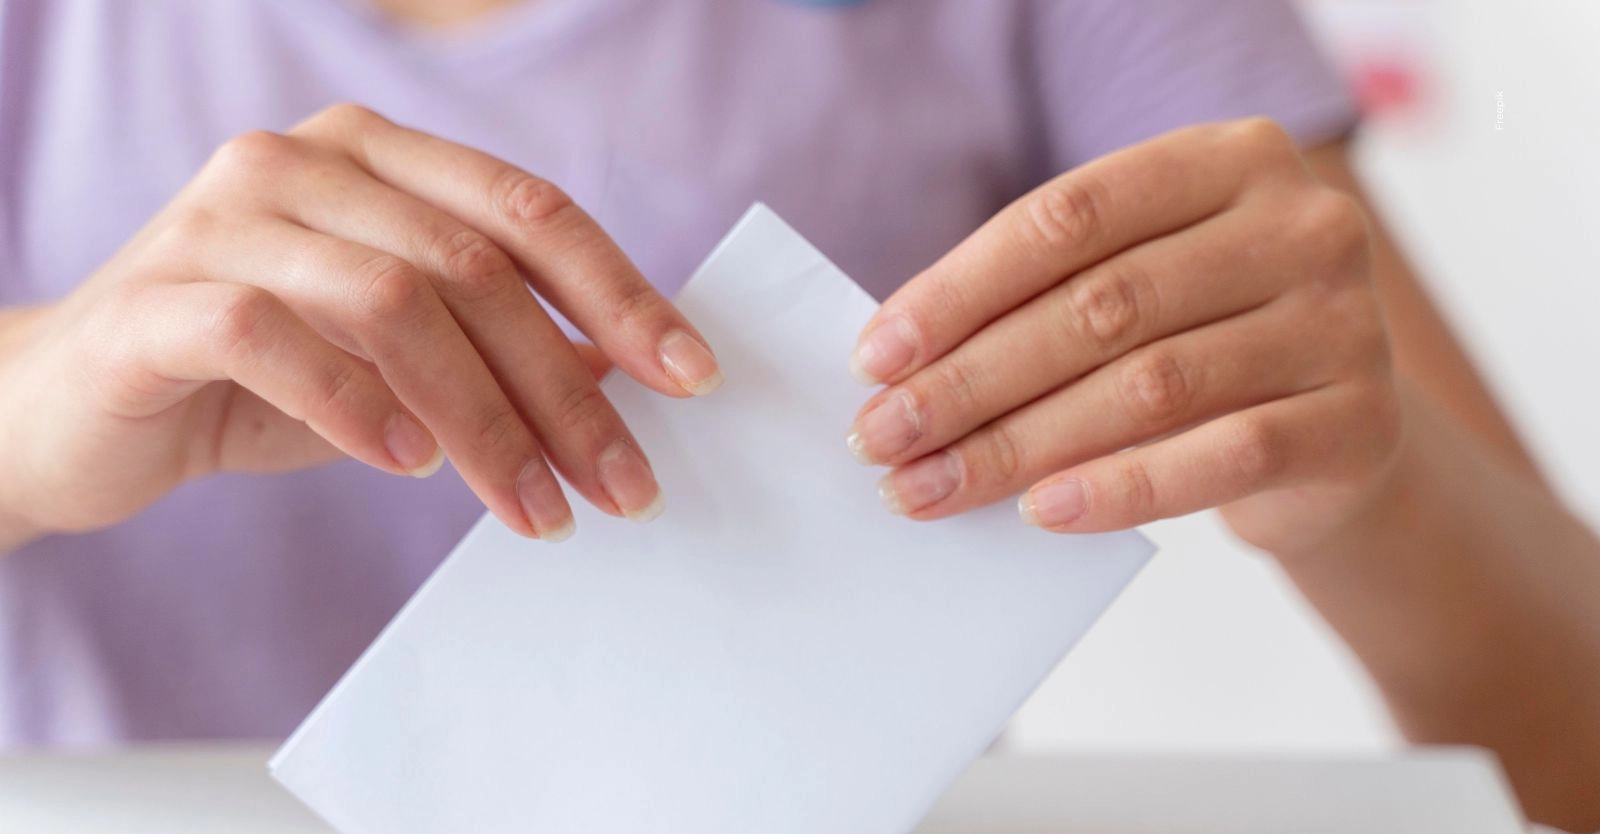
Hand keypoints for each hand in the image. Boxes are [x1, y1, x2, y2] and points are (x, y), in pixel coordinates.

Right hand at [0, 104, 720, 547]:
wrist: (71, 407)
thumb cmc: (253, 375)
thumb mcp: (394, 358)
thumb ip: (491, 346)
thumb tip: (619, 373)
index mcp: (374, 154)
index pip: (527, 210)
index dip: (619, 291)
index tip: (689, 376)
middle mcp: (301, 162)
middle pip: (473, 267)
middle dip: (564, 389)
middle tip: (622, 485)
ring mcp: (222, 217)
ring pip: (392, 303)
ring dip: (483, 420)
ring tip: (534, 507)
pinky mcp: (157, 296)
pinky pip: (275, 336)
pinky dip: (355, 406)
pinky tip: (408, 466)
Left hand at [847, 119, 1401, 553]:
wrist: (1338, 436)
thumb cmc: (1204, 345)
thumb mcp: (1140, 287)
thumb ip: (1046, 297)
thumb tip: (898, 366)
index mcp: (1230, 159)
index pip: (1069, 217)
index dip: (960, 288)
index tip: (875, 357)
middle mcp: (1301, 224)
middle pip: (1100, 305)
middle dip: (970, 379)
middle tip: (882, 436)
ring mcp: (1342, 323)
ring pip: (1150, 386)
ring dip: (1018, 444)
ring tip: (931, 486)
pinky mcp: (1359, 424)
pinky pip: (1221, 456)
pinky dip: (1121, 489)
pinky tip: (1041, 510)